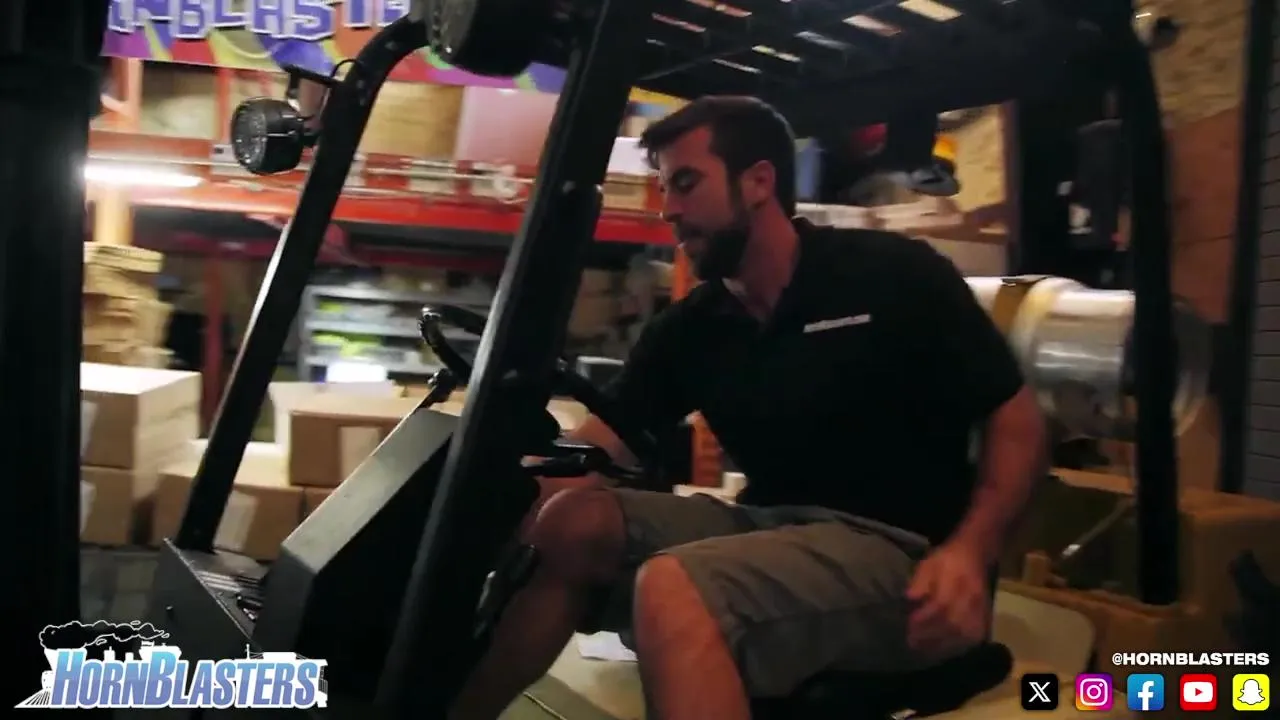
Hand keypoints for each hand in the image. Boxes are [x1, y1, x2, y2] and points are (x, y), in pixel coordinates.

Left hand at [905, 541, 990, 656]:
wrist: (975, 555)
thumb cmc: (947, 559)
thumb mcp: (929, 563)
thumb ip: (920, 581)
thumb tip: (909, 598)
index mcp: (957, 581)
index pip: (941, 606)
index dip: (924, 618)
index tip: (908, 624)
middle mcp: (972, 598)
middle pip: (953, 624)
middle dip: (930, 636)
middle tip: (911, 641)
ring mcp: (981, 610)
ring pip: (963, 635)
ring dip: (942, 645)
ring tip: (923, 649)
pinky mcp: (985, 619)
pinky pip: (973, 639)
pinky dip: (957, 647)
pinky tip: (941, 650)